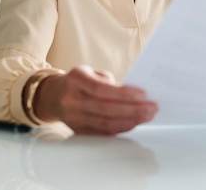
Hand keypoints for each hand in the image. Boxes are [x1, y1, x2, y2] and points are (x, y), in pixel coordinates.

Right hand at [34, 65, 157, 134]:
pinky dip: (120, 129)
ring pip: (105, 123)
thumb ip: (110, 82)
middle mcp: (72, 99)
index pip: (102, 89)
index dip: (124, 94)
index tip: (144, 95)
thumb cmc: (79, 82)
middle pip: (106, 109)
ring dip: (130, 121)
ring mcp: (73, 117)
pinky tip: (133, 123)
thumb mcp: (91, 73)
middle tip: (152, 108)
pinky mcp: (77, 130)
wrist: (53, 96)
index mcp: (76, 79)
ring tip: (147, 116)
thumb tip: (136, 95)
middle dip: (133, 110)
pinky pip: (102, 132)